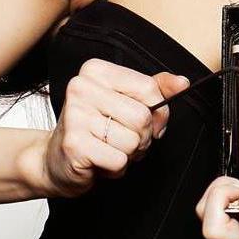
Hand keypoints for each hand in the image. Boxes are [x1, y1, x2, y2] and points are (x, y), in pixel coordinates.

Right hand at [43, 58, 189, 197]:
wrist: (56, 160)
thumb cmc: (95, 128)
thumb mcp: (125, 101)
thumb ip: (155, 89)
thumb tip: (182, 82)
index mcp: (96, 70)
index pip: (149, 88)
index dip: (156, 111)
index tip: (142, 120)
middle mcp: (81, 87)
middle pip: (143, 117)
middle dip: (142, 137)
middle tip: (122, 139)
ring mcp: (75, 115)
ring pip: (132, 141)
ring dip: (128, 154)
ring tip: (108, 149)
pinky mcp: (74, 144)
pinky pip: (119, 161)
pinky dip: (116, 168)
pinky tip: (99, 161)